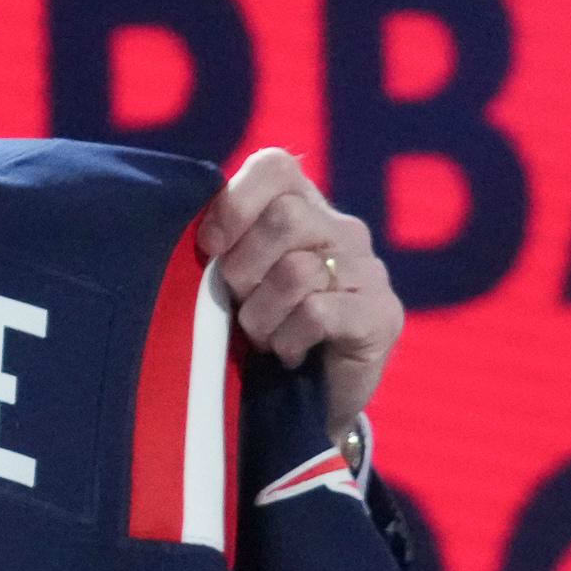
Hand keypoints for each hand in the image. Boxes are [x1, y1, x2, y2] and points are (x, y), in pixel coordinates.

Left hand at [198, 149, 404, 442]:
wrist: (306, 403)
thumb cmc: (260, 331)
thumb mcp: (235, 279)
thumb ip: (222, 244)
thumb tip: (188, 226)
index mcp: (304, 207)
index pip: (276, 166)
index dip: (234, 203)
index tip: (210, 246)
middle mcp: (343, 230)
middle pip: (286, 218)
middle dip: (244, 268)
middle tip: (239, 304)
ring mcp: (369, 271)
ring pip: (298, 271)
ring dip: (262, 316)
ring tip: (263, 338)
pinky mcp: (383, 315)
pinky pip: (318, 313)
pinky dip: (288, 340)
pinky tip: (289, 354)